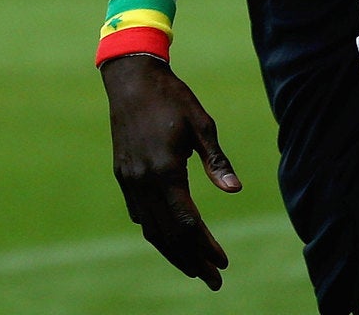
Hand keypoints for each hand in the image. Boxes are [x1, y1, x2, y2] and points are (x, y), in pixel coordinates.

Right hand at [105, 55, 241, 287]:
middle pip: (169, 235)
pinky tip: (169, 237)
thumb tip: (235, 191)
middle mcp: (144, 182)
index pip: (188, 223)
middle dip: (192, 261)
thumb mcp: (202, 125)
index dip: (206, 247)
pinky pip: (140, 213)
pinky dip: (156, 231)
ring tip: (193, 268)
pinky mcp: (123, 174)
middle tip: (214, 280)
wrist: (132, 79)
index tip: (223, 263)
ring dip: (173, 252)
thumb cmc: (173, 98)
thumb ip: (217, 161)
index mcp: (165, 171)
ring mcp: (130, 180)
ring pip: (151, 229)